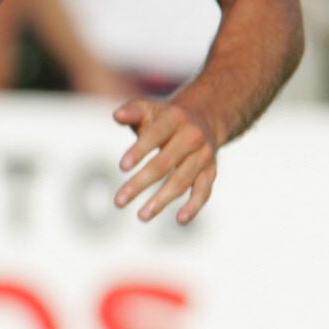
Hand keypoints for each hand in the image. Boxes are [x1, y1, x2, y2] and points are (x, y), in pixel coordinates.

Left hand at [112, 94, 220, 223]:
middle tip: (119, 202)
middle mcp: (192, 137)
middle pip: (165, 163)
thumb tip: (117, 115)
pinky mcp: (210, 171)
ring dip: (162, 200)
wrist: (204, 118)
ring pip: (182, 180)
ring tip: (142, 216)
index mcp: (174, 119)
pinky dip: (195, 206)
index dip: (139, 151)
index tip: (122, 167)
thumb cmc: (164, 117)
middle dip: (140, 183)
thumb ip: (132, 111)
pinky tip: (180, 220)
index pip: (155, 136)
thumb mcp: (149, 108)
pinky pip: (204, 191)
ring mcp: (203, 155)